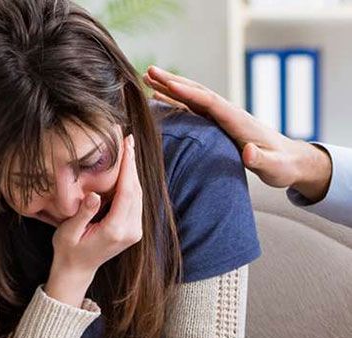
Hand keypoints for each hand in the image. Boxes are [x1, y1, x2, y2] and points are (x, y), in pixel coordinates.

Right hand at [51, 133, 142, 274]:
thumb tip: (95, 194)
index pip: (126, 193)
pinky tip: (126, 170)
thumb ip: (83, 213)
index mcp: (115, 231)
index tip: (126, 146)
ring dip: (133, 172)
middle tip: (128, 139)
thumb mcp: (69, 232)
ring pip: (138, 195)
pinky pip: (136, 202)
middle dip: (132, 164)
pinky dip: (132, 184)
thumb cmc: (68, 251)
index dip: (127, 167)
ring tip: (128, 149)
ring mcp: (135, 232)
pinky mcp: (133, 230)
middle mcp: (130, 231)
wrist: (77, 271)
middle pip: (136, 191)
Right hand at [143, 65, 331, 202]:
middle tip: (149, 72)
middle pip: (197, 93)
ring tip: (147, 80)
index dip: (189, 93)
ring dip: (170, 88)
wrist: (290, 161)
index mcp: (238, 121)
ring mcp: (222, 118)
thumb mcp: (274, 166)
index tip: (168, 85)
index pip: (210, 102)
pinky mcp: (218, 125)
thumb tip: (247, 152)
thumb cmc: (281, 166)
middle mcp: (228, 114)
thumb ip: (260, 160)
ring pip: (192, 98)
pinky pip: (193, 110)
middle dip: (173, 82)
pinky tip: (160, 100)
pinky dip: (175, 102)